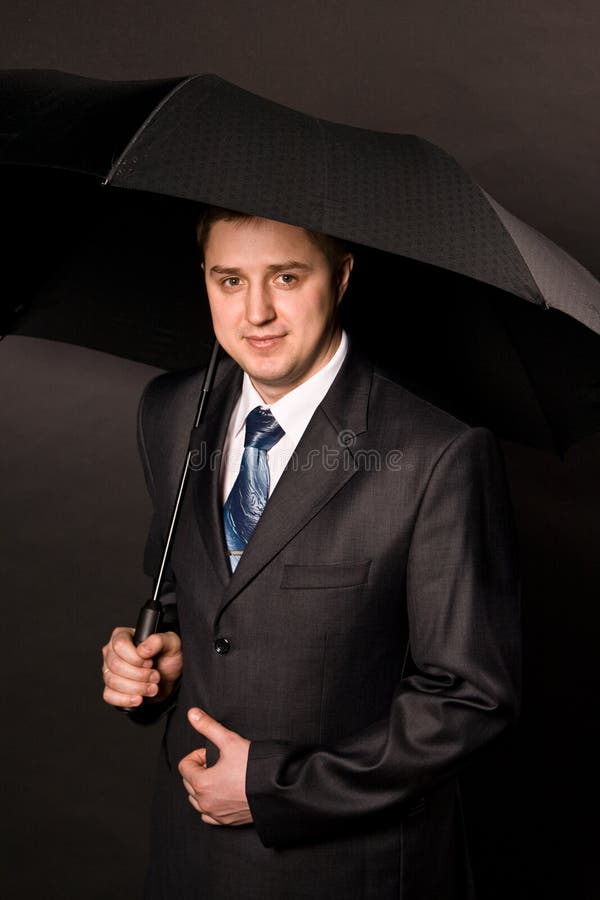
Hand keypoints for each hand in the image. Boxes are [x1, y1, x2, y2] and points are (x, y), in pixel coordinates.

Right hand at [101, 626, 182, 707]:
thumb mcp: (171, 644)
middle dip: (140, 675)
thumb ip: (159, 641)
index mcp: (123, 635)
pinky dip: (126, 699)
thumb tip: (143, 649)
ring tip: (152, 687)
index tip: (150, 662)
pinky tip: (139, 698)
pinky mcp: (111, 688)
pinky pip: (109, 696)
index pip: (119, 645)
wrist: (170, 679)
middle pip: (116, 665)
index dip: (136, 657)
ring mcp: (109, 671)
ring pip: (113, 681)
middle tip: (155, 676)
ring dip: (137, 688)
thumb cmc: (168, 658)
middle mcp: (112, 652)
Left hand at [178, 708, 251, 825]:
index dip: (198, 755)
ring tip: (220, 776)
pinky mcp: (227, 821)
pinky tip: (222, 794)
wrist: (276, 789)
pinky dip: (210, 804)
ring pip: (196, 800)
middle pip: (189, 782)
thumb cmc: (253, 768)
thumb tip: (192, 714)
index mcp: (201, 783)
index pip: (185, 766)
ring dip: (202, 787)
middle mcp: (205, 802)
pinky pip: (208, 815)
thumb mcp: (229, 740)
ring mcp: (216, 813)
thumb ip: (208, 726)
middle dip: (200, 769)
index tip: (212, 752)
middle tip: (218, 761)